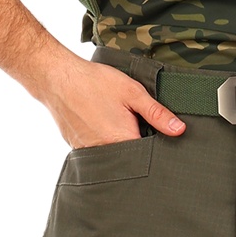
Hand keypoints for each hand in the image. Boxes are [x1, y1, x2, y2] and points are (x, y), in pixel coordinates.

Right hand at [35, 50, 186, 147]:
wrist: (57, 78)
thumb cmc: (95, 83)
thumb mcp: (132, 93)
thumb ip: (156, 113)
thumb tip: (178, 130)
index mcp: (121, 141)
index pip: (147, 156)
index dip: (155, 148)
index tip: (158, 138)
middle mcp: (103, 152)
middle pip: (129, 158)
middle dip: (136, 145)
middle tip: (133, 124)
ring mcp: (87, 152)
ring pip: (112, 154)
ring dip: (118, 143)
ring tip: (113, 121)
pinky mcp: (76, 147)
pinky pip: (96, 150)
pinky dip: (101, 140)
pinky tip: (99, 122)